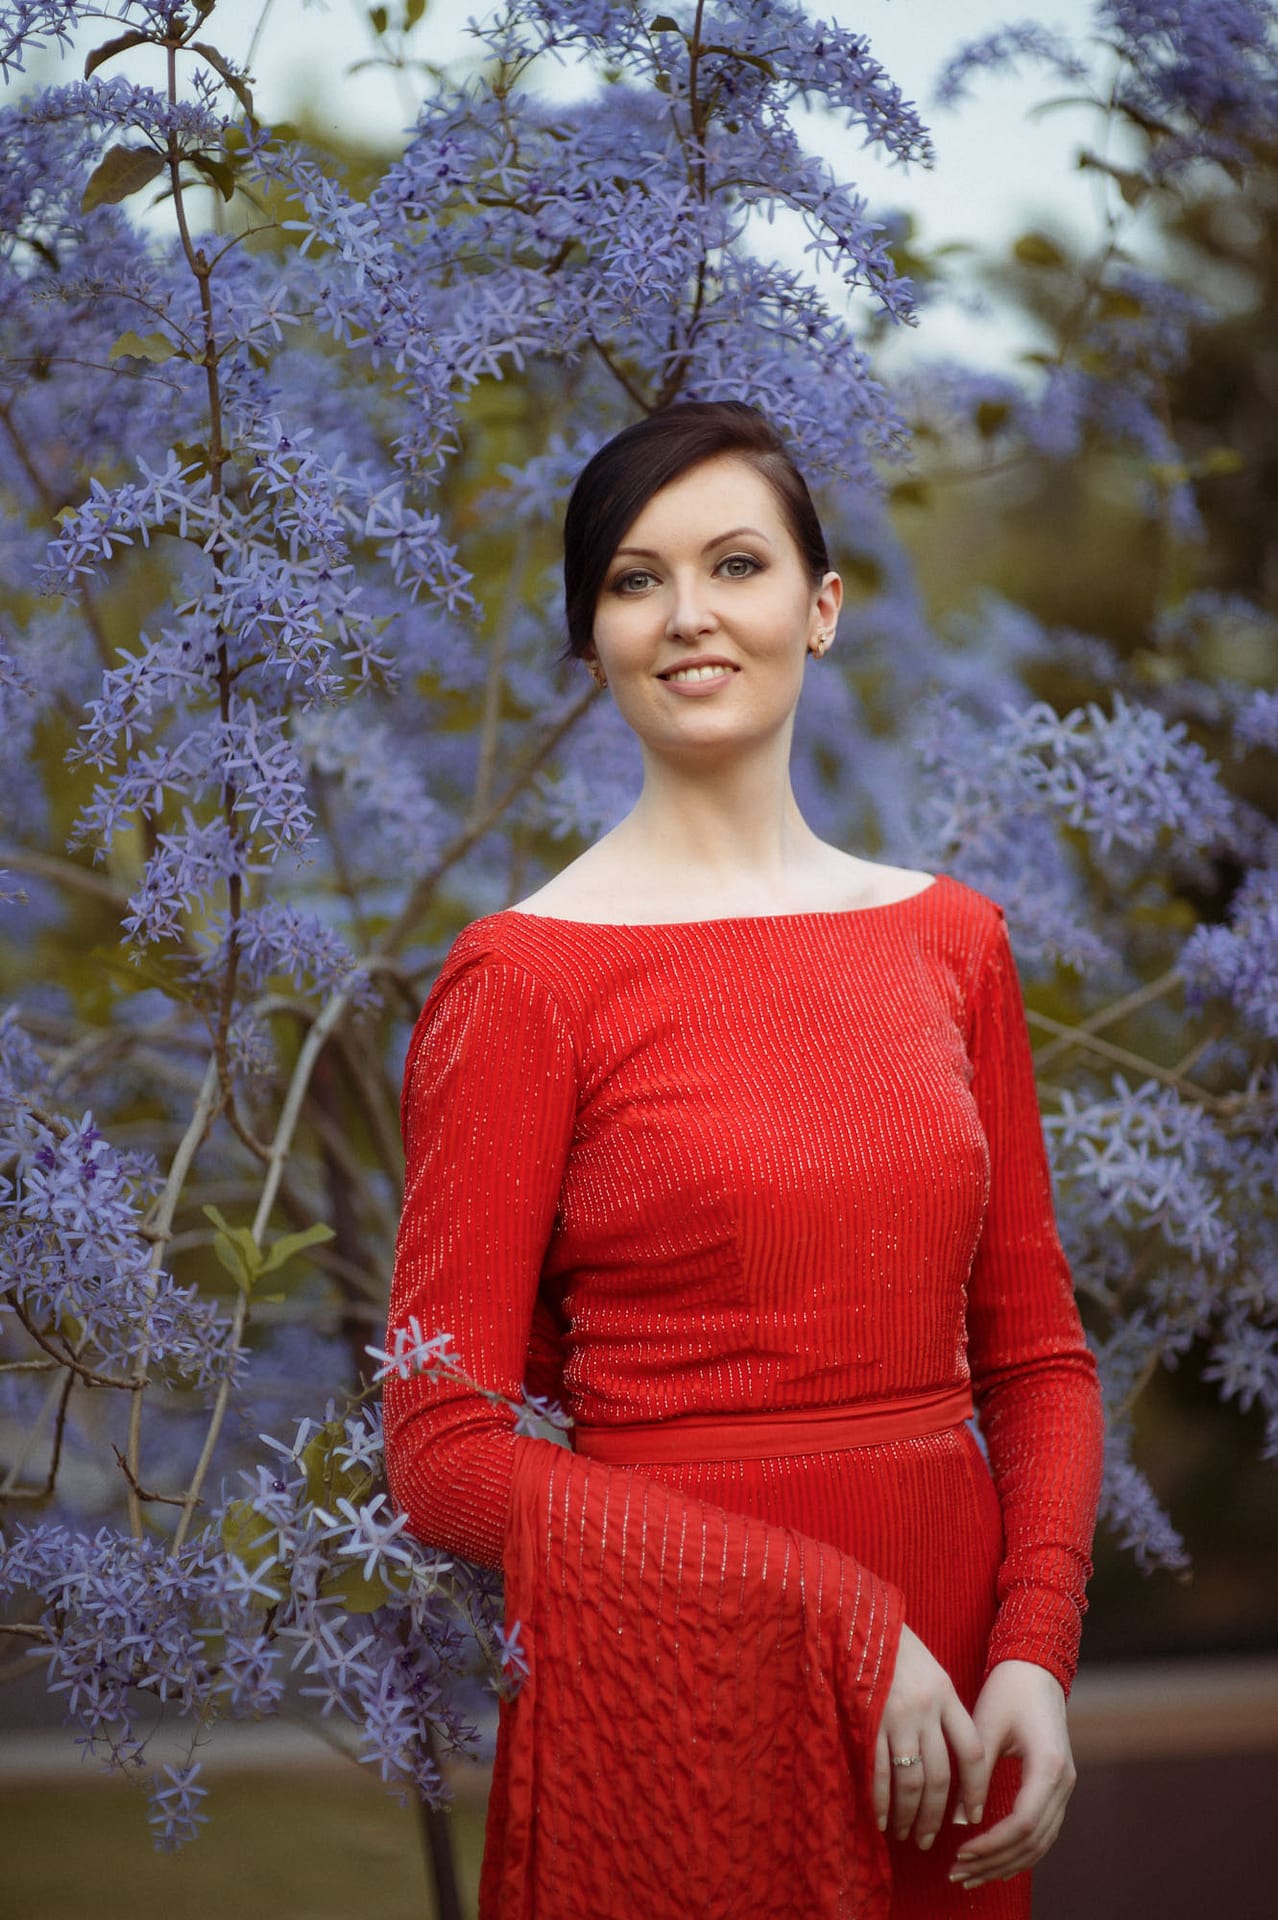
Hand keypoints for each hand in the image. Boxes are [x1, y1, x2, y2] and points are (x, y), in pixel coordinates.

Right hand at [874, 1622, 985, 1851]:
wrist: (857, 1620)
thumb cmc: (895, 1648)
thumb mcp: (930, 1672)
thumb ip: (942, 1711)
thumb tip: (949, 1758)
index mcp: (946, 1696)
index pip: (973, 1752)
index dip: (976, 1789)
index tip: (974, 1815)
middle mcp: (926, 1710)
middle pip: (941, 1776)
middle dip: (935, 1815)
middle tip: (929, 1840)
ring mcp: (896, 1716)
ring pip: (911, 1781)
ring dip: (909, 1815)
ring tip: (905, 1834)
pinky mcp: (868, 1720)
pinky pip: (879, 1771)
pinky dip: (881, 1801)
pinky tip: (880, 1818)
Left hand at [949, 1660, 1075, 1889]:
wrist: (1036, 1669)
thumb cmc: (1008, 1691)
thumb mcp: (985, 1726)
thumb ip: (974, 1773)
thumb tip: (959, 1820)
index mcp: (1049, 1767)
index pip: (1023, 1823)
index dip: (991, 1845)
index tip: (959, 1853)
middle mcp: (1064, 1783)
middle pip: (1033, 1841)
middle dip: (994, 1863)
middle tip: (957, 1874)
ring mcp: (1065, 1788)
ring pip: (1040, 1843)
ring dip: (1006, 1863)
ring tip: (969, 1875)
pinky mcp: (1057, 1789)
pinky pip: (1042, 1832)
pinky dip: (1018, 1851)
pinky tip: (992, 1861)